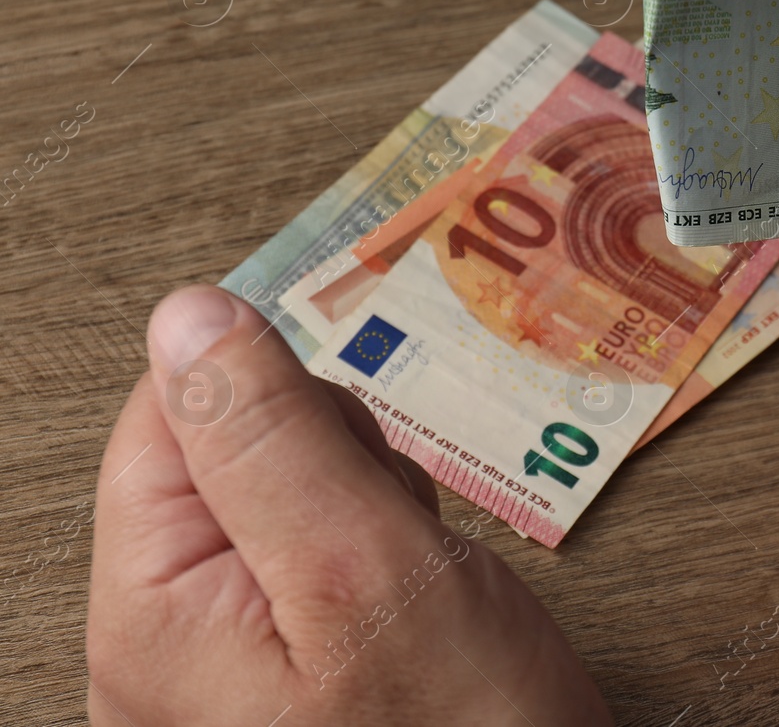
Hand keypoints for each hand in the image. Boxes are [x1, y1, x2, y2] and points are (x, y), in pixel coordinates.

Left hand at [87, 285, 610, 726]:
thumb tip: (191, 316)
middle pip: (230, 451)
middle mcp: (164, 644)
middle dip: (334, 460)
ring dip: (366, 503)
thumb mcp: (370, 566)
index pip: (170, 413)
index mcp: (153, 613)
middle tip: (395, 532)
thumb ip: (268, 436)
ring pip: (287, 494)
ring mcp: (224, 665)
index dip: (274, 395)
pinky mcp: (282, 672)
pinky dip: (379, 549)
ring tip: (416, 573)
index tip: (351, 438)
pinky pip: (318, 554)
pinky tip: (416, 597)